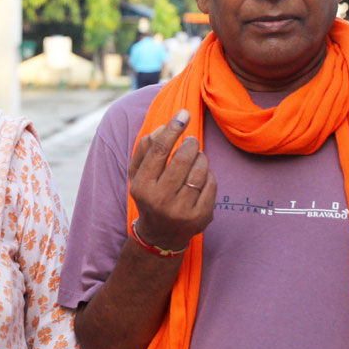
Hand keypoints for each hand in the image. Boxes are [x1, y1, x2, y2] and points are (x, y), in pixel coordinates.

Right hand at [128, 109, 215, 250]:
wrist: (161, 235)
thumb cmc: (150, 195)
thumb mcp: (138, 175)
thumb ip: (145, 149)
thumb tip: (163, 128)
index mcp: (141, 187)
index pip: (158, 151)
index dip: (173, 129)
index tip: (183, 114)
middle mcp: (160, 200)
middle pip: (181, 159)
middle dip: (190, 144)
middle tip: (192, 141)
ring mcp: (181, 211)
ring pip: (199, 171)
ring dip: (201, 158)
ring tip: (197, 157)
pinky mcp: (200, 217)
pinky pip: (211, 184)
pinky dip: (209, 175)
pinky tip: (202, 176)